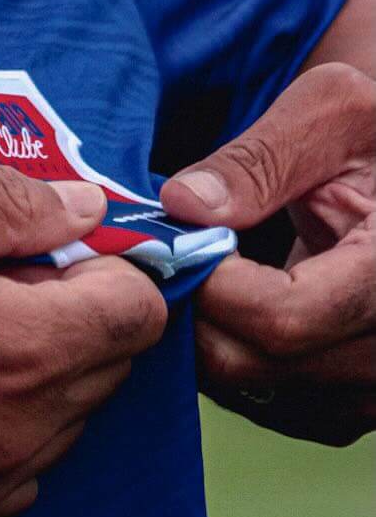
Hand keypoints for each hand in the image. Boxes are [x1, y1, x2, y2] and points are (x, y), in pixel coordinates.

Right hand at [0, 161, 167, 516]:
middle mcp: (22, 436)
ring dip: (30, 367)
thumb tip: (87, 206)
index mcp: (20, 352)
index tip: (41, 242)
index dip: (101, 262)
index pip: (138, 311)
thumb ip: (4, 201)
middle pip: (108, 367)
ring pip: (63, 416)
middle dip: (65, 310)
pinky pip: (14, 462)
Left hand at [160, 63, 375, 446]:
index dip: (210, 284)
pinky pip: (275, 406)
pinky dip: (233, 359)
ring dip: (207, 337)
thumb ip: (258, 161)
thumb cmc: (374, 128)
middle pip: (261, 362)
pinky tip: (222, 304)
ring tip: (195, 271)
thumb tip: (182, 206)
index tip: (171, 239)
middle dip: (194, 308)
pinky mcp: (358, 401)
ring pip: (259, 392)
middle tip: (162, 255)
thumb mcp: (330, 110)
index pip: (285, 317)